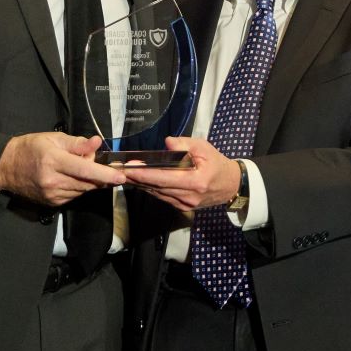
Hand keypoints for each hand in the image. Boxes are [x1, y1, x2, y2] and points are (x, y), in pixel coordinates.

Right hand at [0, 132, 126, 206]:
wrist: (6, 167)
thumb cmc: (30, 147)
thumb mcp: (53, 138)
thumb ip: (77, 143)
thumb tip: (97, 143)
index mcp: (53, 161)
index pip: (85, 170)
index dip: (105, 174)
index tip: (121, 177)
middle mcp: (53, 181)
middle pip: (87, 182)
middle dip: (100, 175)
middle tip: (99, 163)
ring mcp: (52, 195)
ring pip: (83, 190)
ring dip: (90, 181)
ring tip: (80, 167)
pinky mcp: (52, 203)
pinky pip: (74, 196)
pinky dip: (79, 187)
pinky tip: (72, 177)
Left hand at [121, 137, 239, 212]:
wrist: (231, 185)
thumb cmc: (216, 163)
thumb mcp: (204, 147)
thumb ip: (184, 144)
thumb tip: (167, 143)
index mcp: (195, 181)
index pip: (164, 178)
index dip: (145, 174)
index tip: (129, 169)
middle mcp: (188, 196)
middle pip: (157, 188)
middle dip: (137, 179)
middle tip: (119, 170)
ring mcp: (185, 204)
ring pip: (158, 194)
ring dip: (141, 185)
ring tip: (125, 175)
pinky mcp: (183, 207)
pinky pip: (163, 197)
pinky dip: (151, 189)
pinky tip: (140, 182)